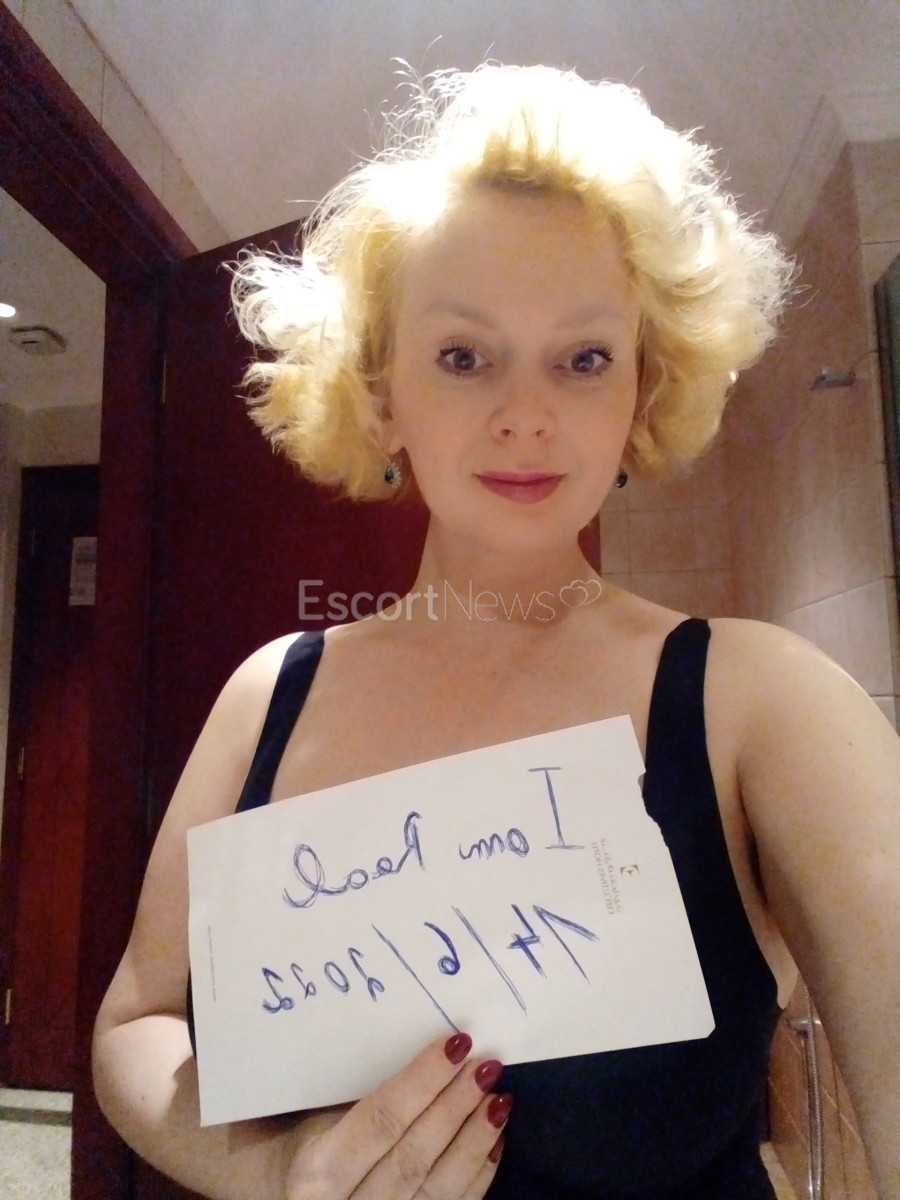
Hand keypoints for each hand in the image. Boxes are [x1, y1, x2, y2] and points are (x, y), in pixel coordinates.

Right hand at [281, 1032, 510, 1198]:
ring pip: (437, 1191)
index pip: (380, 1121)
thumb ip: (358, 1089)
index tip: (457, 1044)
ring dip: (474, 1142)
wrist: (276, 1194)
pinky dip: (476, 1177)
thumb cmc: (297, 1135)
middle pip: (413, 1157)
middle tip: (487, 1066)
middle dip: (455, 1108)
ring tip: (499, 1099)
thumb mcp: (312, 1111)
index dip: (422, 1082)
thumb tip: (432, 1042)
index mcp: (314, 1172)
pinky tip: (494, 1140)